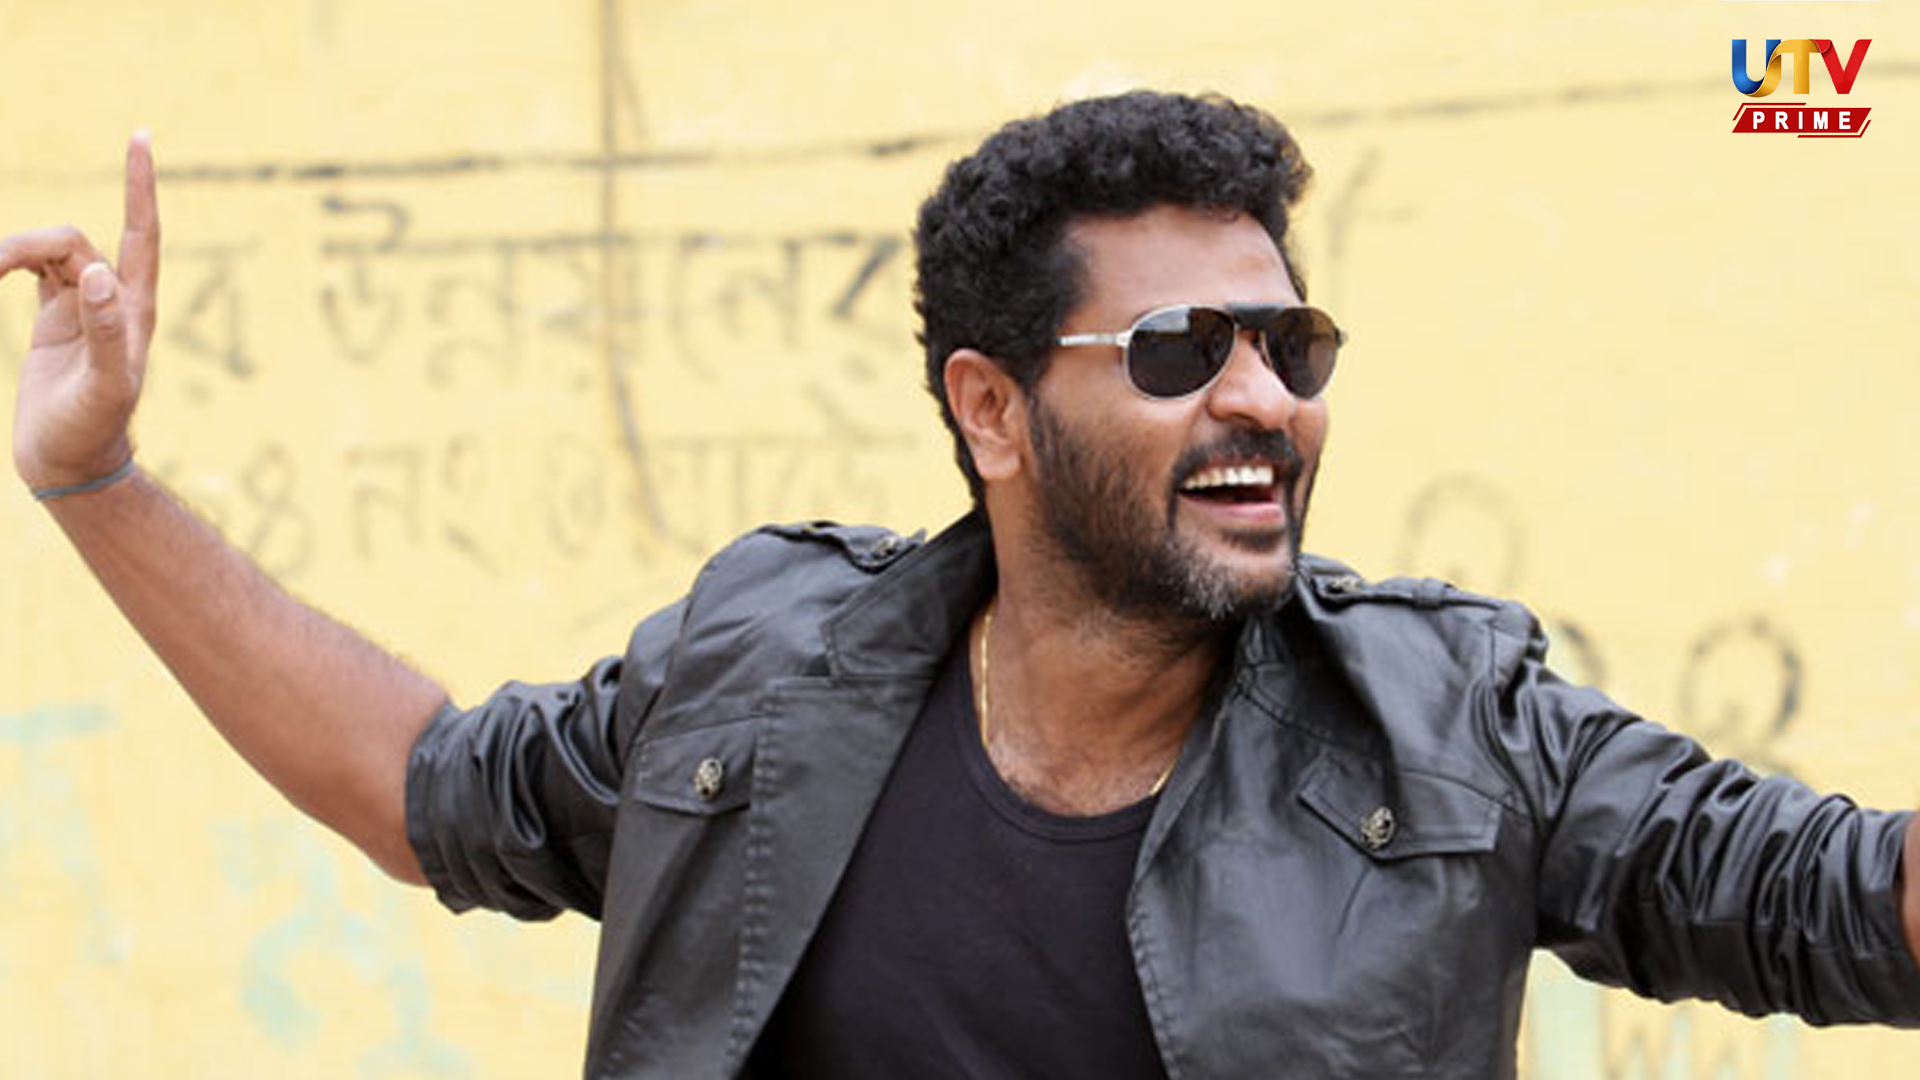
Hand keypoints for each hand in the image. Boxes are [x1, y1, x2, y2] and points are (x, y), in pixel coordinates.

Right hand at [1, 132, 159, 490]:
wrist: (71, 462)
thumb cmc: (93, 428)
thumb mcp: (105, 384)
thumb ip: (107, 331)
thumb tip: (99, 273)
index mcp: (135, 309)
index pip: (141, 233)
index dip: (140, 185)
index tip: (141, 136)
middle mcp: (114, 299)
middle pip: (74, 241)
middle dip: (29, 244)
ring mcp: (83, 306)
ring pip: (49, 252)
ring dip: (12, 254)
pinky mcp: (56, 317)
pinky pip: (31, 270)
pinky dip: (8, 264)